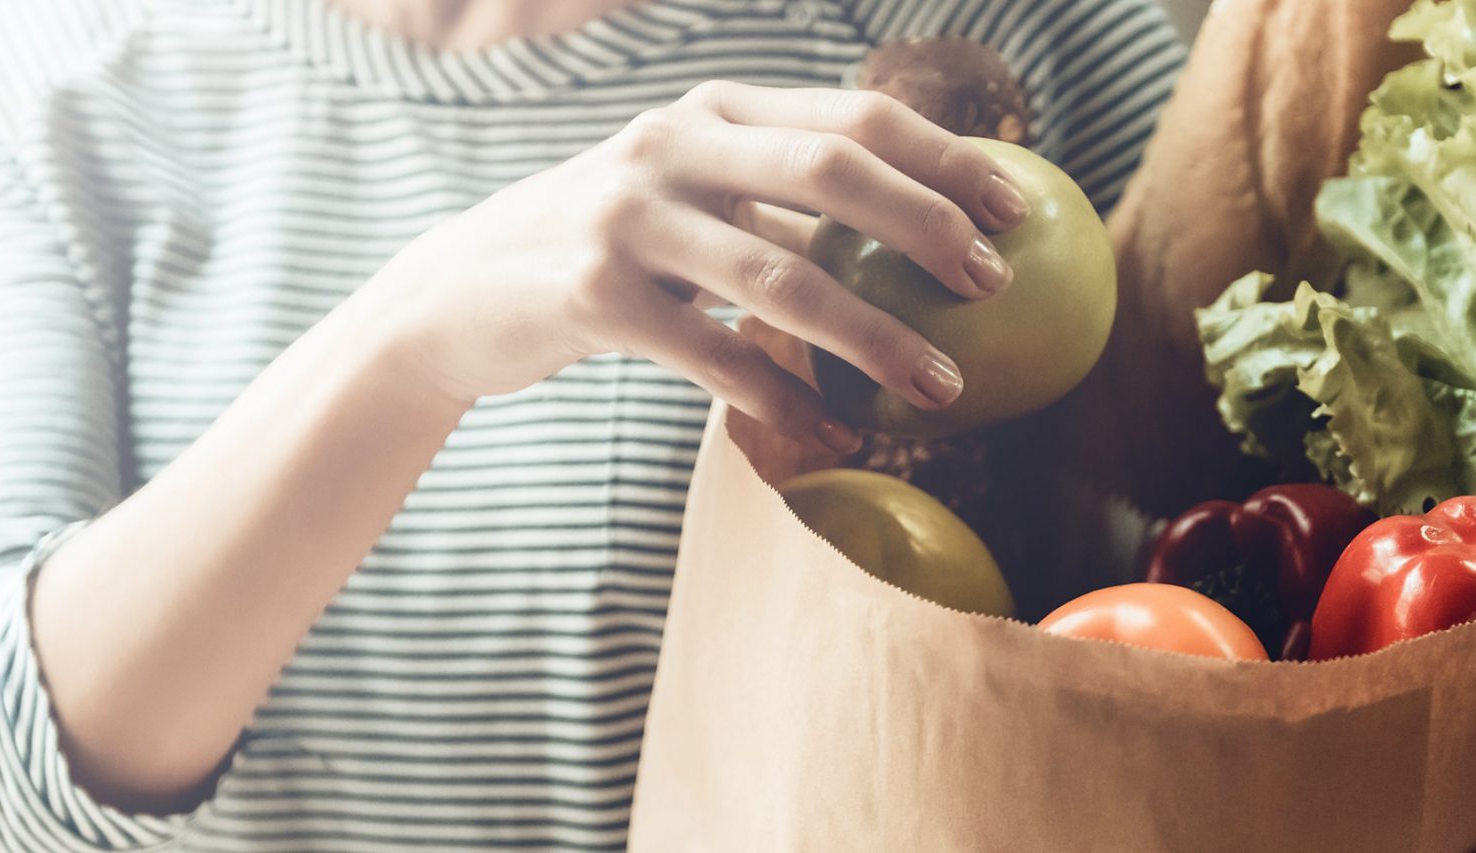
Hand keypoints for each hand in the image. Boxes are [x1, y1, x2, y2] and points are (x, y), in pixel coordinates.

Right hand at [354, 81, 1031, 454]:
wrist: (456, 294)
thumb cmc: (605, 247)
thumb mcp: (685, 192)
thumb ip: (775, 195)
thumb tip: (922, 226)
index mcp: (710, 109)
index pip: (852, 117)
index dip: (945, 159)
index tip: (1019, 209)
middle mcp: (668, 145)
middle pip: (829, 172)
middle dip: (927, 228)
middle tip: (991, 287)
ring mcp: (625, 218)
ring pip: (781, 277)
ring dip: (874, 339)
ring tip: (939, 390)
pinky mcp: (591, 297)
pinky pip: (712, 355)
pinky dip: (781, 399)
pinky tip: (834, 432)